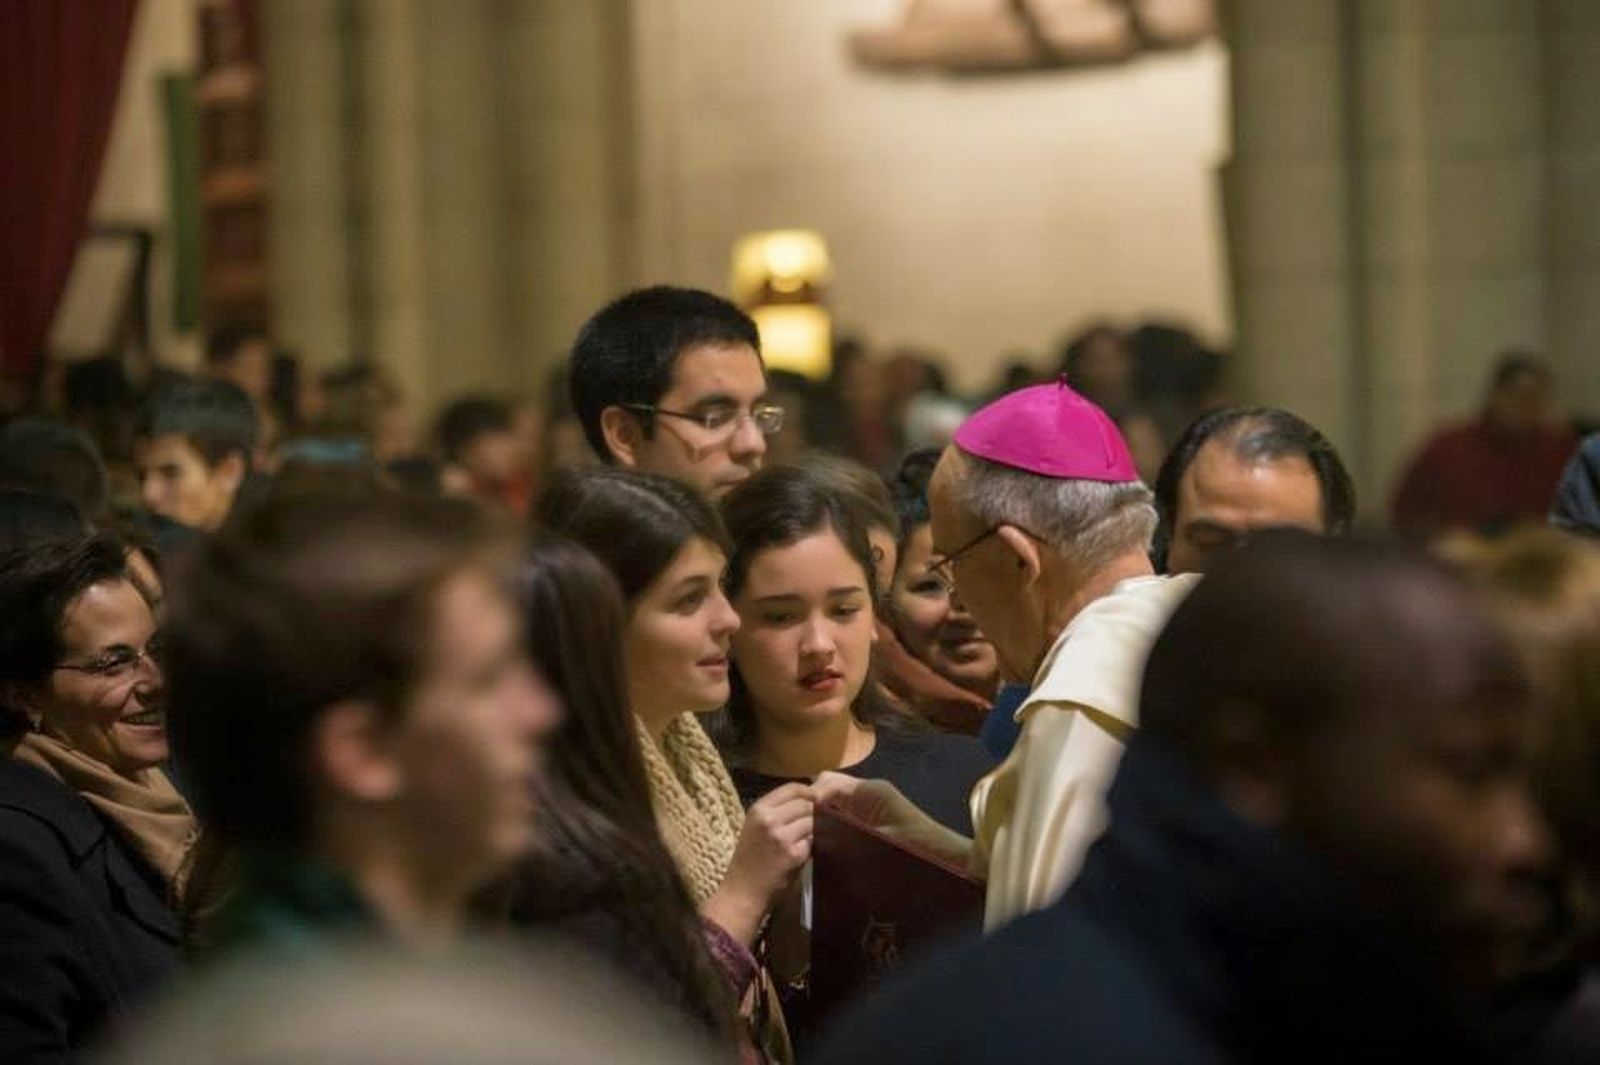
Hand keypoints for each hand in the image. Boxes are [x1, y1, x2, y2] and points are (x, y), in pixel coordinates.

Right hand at [703, 782, 813, 945]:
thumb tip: (807, 798)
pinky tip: (801, 853)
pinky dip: (811, 846)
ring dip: (814, 829)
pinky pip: (812, 841)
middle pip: (806, 803)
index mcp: (758, 809)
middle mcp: (769, 818)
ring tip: (804, 839)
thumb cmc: (749, 859)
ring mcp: (782, 836)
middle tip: (811, 823)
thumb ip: (777, 810)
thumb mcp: (755, 826)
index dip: (808, 791)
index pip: (792, 788)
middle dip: (813, 812)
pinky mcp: (794, 853)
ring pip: (812, 821)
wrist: (743, 891)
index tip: (815, 799)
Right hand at [812, 772, 976, 872]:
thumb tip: (815, 829)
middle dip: (812, 804)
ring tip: (807, 835)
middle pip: (828, 786)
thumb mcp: (880, 842)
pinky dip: (830, 819)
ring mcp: (869, 803)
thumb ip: (847, 831)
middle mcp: (868, 791)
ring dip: (820, 813)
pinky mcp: (870, 816)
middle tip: (799, 829)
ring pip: (834, 799)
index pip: (828, 782)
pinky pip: (843, 810)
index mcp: (870, 791)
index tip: (797, 821)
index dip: (811, 798)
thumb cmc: (917, 848)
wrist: (945, 857)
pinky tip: (824, 839)